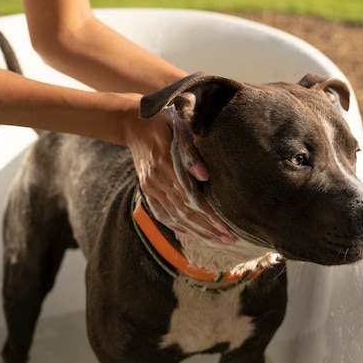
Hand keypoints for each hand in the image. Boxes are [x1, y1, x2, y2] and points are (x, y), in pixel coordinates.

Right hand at [128, 106, 235, 243]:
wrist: (132, 123)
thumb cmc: (164, 120)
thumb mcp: (178, 126)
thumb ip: (190, 151)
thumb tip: (205, 175)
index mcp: (167, 164)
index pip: (193, 198)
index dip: (211, 215)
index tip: (228, 229)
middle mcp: (157, 180)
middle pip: (186, 212)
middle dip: (209, 229)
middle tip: (230, 241)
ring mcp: (150, 187)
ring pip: (175, 216)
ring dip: (197, 231)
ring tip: (217, 241)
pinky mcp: (147, 190)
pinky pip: (161, 213)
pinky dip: (177, 226)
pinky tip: (192, 234)